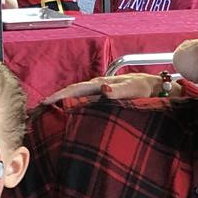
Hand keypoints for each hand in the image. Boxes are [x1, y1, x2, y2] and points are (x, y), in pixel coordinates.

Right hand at [40, 72, 160, 105]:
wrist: (158, 89)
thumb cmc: (148, 89)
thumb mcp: (135, 89)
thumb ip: (121, 91)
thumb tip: (103, 90)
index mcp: (102, 84)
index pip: (76, 89)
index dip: (60, 95)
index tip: (45, 102)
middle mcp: (99, 86)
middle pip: (73, 92)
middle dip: (56, 98)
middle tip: (39, 109)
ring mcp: (101, 92)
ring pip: (78, 97)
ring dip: (64, 102)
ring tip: (49, 112)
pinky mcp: (104, 99)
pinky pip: (86, 102)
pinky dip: (75, 106)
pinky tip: (69, 114)